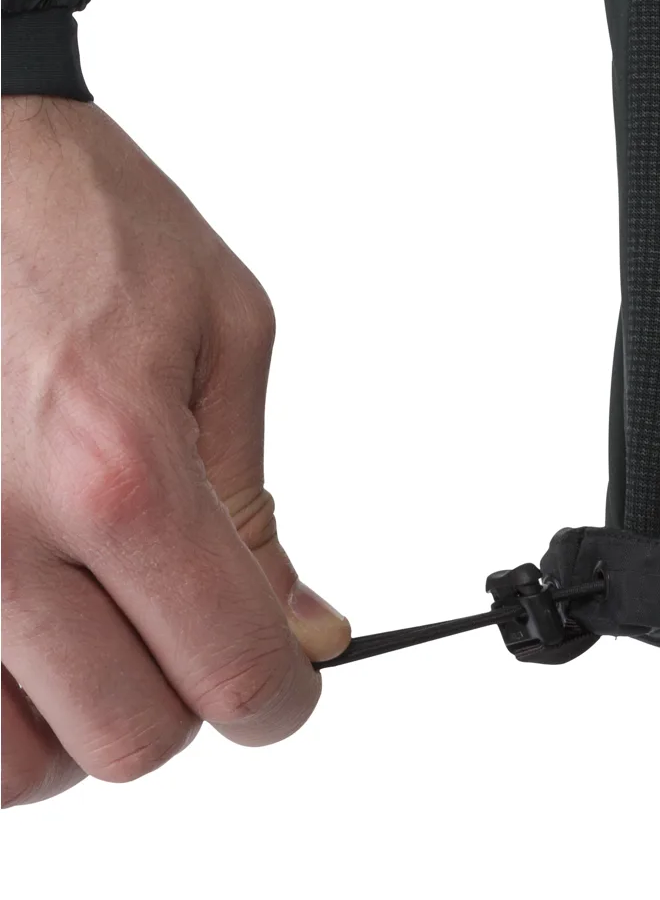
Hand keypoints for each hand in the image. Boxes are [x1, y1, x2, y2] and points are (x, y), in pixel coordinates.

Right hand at [2, 95, 348, 806]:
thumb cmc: (80, 222)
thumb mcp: (222, 336)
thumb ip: (254, 504)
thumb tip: (301, 627)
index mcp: (119, 472)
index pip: (228, 670)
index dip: (282, 697)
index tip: (289, 679)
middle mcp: (0, 539)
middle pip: (123, 742)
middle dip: (185, 703)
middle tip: (192, 629)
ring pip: (12, 766)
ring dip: (74, 721)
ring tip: (99, 629)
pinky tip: (28, 624)